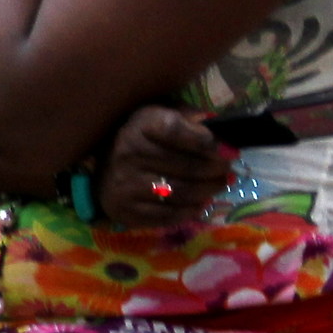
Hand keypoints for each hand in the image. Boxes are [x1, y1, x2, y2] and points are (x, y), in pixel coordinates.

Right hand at [98, 105, 234, 225]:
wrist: (104, 170)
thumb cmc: (142, 139)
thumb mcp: (159, 116)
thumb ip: (187, 117)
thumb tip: (213, 125)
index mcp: (139, 125)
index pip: (175, 130)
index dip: (203, 140)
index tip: (224, 148)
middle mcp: (129, 154)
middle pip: (185, 166)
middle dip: (215, 169)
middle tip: (228, 169)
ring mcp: (126, 185)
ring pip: (181, 193)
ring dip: (208, 190)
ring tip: (219, 184)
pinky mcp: (127, 211)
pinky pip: (168, 215)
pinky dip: (191, 210)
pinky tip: (200, 203)